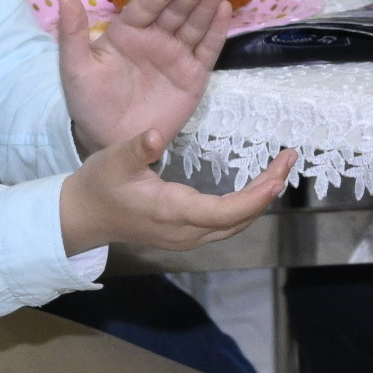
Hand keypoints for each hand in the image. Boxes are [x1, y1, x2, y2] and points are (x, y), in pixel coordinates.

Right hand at [57, 132, 296, 259]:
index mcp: (172, 212)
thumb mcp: (113, 160)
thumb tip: (158, 134)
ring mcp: (187, 238)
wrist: (83, 216)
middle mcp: (186, 232)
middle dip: (268, 191)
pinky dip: (246, 206)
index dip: (257, 196)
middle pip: (240, 219)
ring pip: (236, 224)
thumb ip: (137, 148)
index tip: (279, 174)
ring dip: (260, 199)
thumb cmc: (99, 185)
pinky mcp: (186, 235)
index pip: (227, 211)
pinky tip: (255, 187)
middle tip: (289, 159)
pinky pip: (226, 224)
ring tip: (279, 170)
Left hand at [59, 0, 232, 153]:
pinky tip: (225, 10)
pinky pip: (207, 50)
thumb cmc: (90, 103)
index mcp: (127, 32)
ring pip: (194, 25)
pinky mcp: (193, 75)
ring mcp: (175, 55)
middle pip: (174, 11)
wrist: (110, 142)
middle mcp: (154, 38)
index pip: (146, 6)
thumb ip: (72, 32)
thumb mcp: (75, 68)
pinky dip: (217, 31)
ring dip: (206, 5)